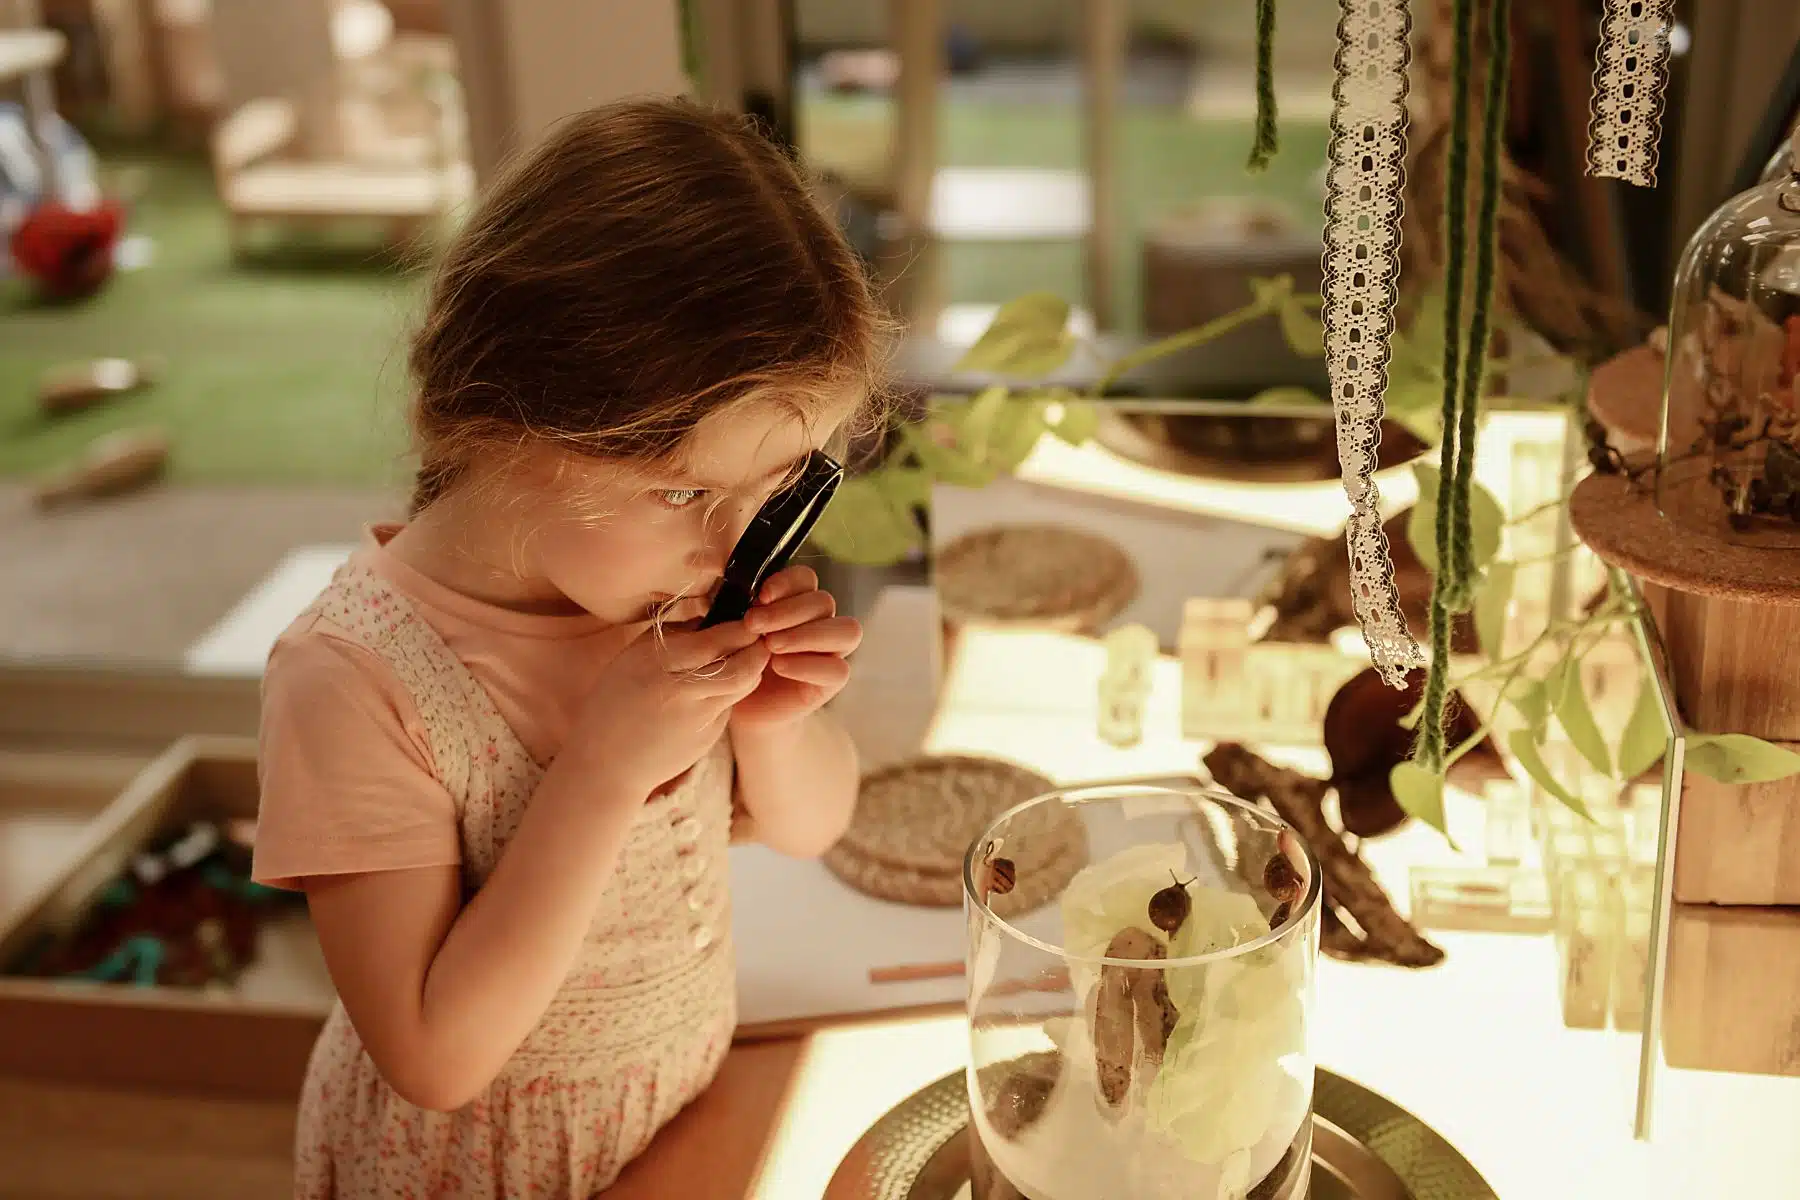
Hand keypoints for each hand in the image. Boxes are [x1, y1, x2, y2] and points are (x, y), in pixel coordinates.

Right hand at [566, 617, 769, 796]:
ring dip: (753, 668)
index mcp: (655, 662)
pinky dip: (732, 691)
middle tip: (760, 637)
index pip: (714, 641)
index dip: (741, 629)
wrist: (607, 760)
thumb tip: (714, 615)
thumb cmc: (617, 700)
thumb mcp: (634, 657)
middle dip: (758, 647)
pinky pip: (729, 705)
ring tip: (747, 656)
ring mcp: (696, 718)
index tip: (748, 619)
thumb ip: (674, 635)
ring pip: (743, 685)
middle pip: (740, 665)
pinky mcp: (707, 738)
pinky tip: (721, 686)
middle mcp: (678, 690)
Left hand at [730, 565, 861, 729]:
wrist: (738, 705)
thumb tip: (741, 589)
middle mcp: (821, 621)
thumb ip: (742, 607)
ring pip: (846, 630)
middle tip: (753, 624)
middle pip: (824, 602)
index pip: (806, 578)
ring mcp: (831, 651)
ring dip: (806, 634)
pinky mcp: (832, 681)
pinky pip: (838, 669)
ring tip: (770, 645)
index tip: (759, 597)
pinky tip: (779, 666)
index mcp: (797, 601)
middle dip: (787, 611)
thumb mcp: (733, 628)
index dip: (786, 583)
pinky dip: (808, 665)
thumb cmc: (735, 659)